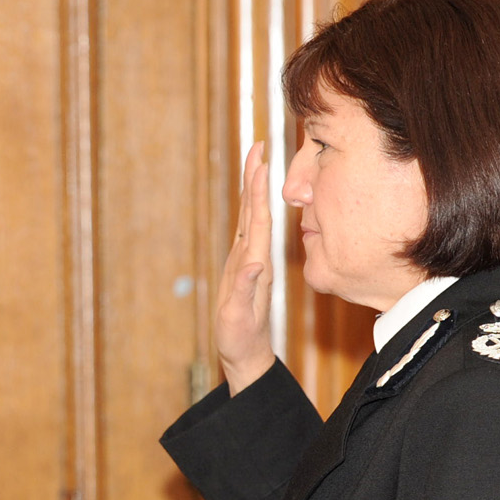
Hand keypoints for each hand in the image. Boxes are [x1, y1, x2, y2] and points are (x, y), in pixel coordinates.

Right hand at [215, 141, 277, 394]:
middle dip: (256, 178)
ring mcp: (250, 260)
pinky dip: (248, 209)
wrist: (248, 353)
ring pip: (252, 217)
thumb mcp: (239, 316)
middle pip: (255, 210)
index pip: (257, 218)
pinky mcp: (245, 266)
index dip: (257, 189)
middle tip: (257, 147)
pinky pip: (248, 230)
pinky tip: (248, 201)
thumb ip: (246, 290)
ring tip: (254, 164)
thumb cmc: (241, 337)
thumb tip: (254, 263)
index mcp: (255, 262)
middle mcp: (255, 256)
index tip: (260, 159)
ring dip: (253, 190)